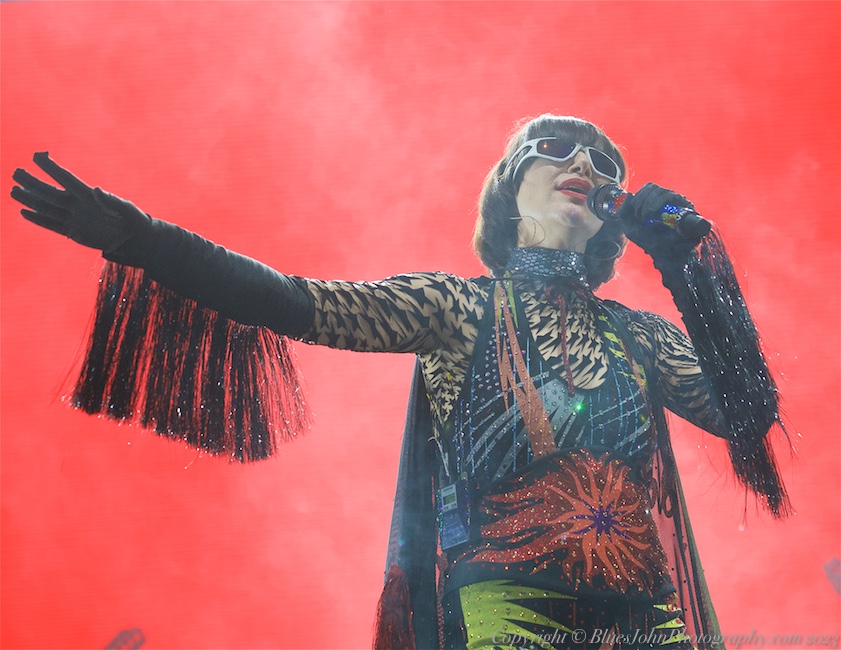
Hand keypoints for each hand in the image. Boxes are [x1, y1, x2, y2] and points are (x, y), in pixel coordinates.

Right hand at [12, 152, 150, 252]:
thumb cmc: (135, 221)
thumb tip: (96, 190)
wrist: (137, 241)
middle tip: (15, 172)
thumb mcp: (127, 209)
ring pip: (47, 208)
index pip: (66, 179)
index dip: (51, 168)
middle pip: (51, 192)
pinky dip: (39, 219)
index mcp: (90, 196)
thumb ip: (111, 200)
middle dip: (33, 183)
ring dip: (30, 200)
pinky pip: (53, 225)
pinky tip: (25, 212)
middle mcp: (79, 205)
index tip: (37, 156)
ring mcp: (75, 218)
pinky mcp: (75, 233)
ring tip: (13, 190)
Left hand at [615, 182, 702, 267]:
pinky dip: (657, 203)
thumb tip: (630, 194)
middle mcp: (668, 200)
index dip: (639, 196)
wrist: (663, 253)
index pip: (648, 187)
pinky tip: (652, 214)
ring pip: (661, 190)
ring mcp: (677, 202)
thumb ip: (623, 211)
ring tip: (646, 218)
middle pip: (653, 187)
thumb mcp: (629, 227)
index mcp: (656, 201)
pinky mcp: (685, 206)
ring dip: (648, 203)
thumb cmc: (648, 240)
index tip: (635, 212)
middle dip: (641, 200)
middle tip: (639, 216)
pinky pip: (670, 196)